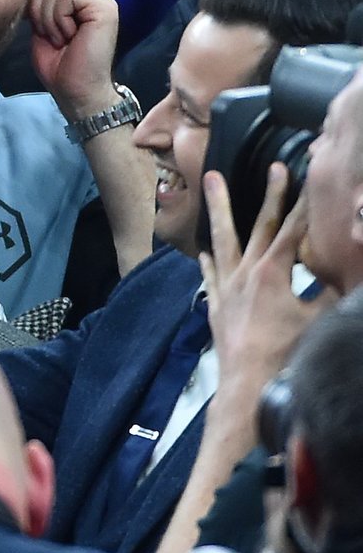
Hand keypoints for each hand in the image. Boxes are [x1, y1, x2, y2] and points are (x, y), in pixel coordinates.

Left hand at [29, 0, 121, 120]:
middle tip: (53, 36)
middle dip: (38, 10)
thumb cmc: (58, 64)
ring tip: (62, 38)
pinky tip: (69, 36)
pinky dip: (58, 19)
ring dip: (48, 18)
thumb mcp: (41, 24)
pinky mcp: (104, 7)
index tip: (37, 22)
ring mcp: (100, 1)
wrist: (76, 91)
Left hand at [200, 164, 327, 424]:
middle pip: (261, 226)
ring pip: (224, 240)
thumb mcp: (320, 319)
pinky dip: (209, 261)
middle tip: (276, 167)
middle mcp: (245, 273)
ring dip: (220, 209)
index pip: (294, 230)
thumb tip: (350, 266)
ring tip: (212, 181)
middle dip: (271, 196)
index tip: (312, 178)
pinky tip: (204, 251)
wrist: (247, 385)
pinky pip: (211, 275)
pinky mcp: (217, 306)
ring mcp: (227, 287)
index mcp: (272, 272)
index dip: (306, 204)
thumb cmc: (285, 353)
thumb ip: (334, 290)